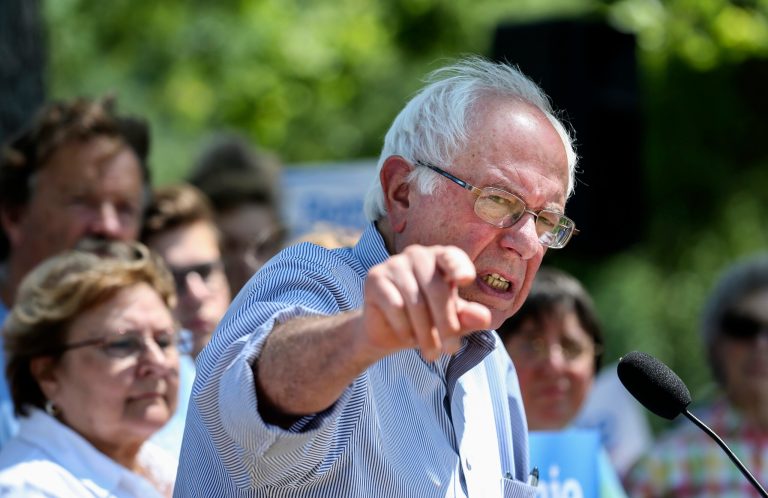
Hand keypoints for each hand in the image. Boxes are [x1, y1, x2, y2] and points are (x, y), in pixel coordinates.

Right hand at [360, 245, 491, 361]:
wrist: (389, 334)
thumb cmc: (427, 321)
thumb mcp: (452, 322)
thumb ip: (468, 318)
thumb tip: (485, 318)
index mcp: (441, 258)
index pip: (452, 257)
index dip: (459, 266)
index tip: (465, 280)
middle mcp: (418, 254)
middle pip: (436, 288)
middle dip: (446, 323)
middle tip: (451, 350)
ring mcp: (395, 264)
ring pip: (415, 301)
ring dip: (425, 333)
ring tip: (431, 352)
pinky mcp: (375, 277)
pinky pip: (394, 306)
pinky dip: (404, 328)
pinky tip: (407, 338)